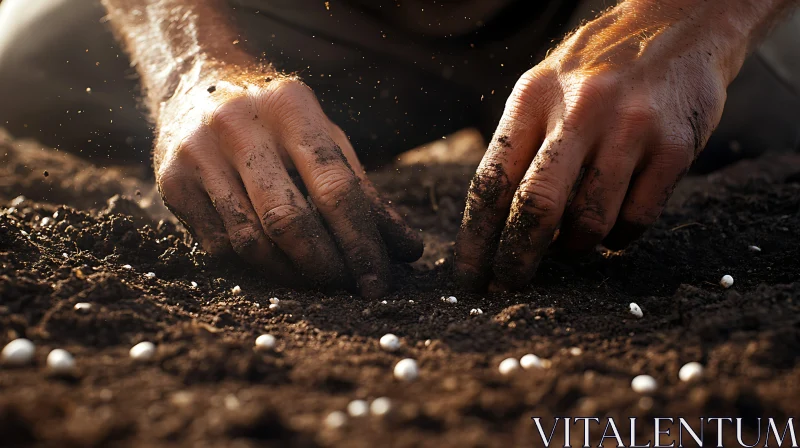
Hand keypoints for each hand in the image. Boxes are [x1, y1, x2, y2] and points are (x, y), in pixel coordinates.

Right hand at [154, 63, 421, 297]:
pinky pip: (219, 246)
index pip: (335, 188)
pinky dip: (252, 265)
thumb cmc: (279, 119)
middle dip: (323, 265)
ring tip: (313, 277)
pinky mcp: (171, 182)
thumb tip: (407, 250)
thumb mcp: (325, 137)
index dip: (361, 243)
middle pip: (288, 221)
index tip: (378, 282)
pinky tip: (272, 260)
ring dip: (289, 273)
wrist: (196, 81)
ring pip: (250, 241)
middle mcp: (239, 127)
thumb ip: (365, 192)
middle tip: (344, 284)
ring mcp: (198, 154)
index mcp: (291, 109)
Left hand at [454, 1, 739, 290]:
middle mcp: (580, 111)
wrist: (681, 25)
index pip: (492, 181)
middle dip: (516, 259)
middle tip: (508, 285)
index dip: (475, 238)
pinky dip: (617, 238)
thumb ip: (519, 147)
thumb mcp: (544, 88)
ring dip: (574, 248)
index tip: (468, 275)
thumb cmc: (596, 71)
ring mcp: (631, 128)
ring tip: (571, 243)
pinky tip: (612, 227)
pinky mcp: (674, 147)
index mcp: (534, 98)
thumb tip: (495, 228)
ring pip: (590, 222)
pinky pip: (636, 219)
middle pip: (536, 208)